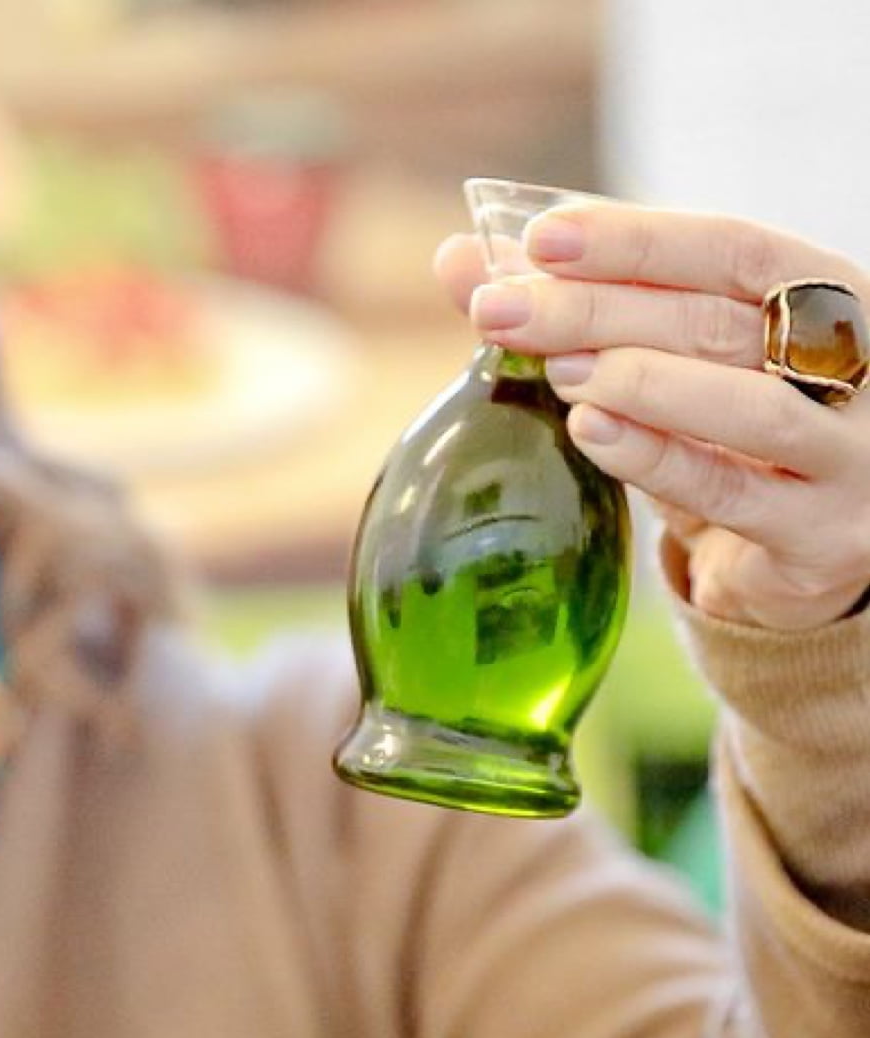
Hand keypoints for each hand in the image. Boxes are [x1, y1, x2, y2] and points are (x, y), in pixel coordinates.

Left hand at [433, 205, 869, 630]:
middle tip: (503, 311)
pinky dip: (653, 456)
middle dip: (599, 310)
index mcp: (827, 298)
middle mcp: (862, 366)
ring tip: (555, 370)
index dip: (637, 240)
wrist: (794, 550)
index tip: (540, 239)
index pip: (734, 248)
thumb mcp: (660, 357)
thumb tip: (457, 258)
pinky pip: (730, 489)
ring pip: (746, 406)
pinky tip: (588, 430)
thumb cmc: (722, 430)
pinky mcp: (823, 535)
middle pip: (723, 322)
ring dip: (638, 379)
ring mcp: (852, 455)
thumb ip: (568, 305)